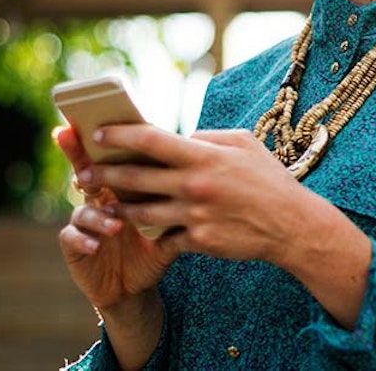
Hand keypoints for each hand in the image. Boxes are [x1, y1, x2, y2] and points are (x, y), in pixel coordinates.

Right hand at [55, 126, 178, 312]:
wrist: (136, 286)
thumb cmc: (155, 247)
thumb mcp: (170, 221)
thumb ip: (180, 195)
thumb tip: (205, 165)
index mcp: (121, 186)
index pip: (112, 156)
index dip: (103, 138)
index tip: (98, 120)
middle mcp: (98, 198)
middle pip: (85, 170)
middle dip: (78, 155)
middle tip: (79, 146)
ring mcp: (83, 221)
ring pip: (83, 208)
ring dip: (97, 214)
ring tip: (116, 224)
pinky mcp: (74, 246)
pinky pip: (72, 237)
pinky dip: (83, 239)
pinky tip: (96, 245)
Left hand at [78, 125, 311, 264]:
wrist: (291, 225)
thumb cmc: (268, 179)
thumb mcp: (244, 143)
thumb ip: (208, 138)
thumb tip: (181, 137)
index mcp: (203, 156)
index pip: (150, 140)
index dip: (119, 135)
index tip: (98, 134)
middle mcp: (194, 185)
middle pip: (134, 178)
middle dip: (103, 174)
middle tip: (83, 173)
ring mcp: (194, 215)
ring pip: (141, 212)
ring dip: (118, 207)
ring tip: (102, 203)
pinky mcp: (198, 241)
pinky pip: (165, 237)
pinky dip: (153, 232)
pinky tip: (140, 230)